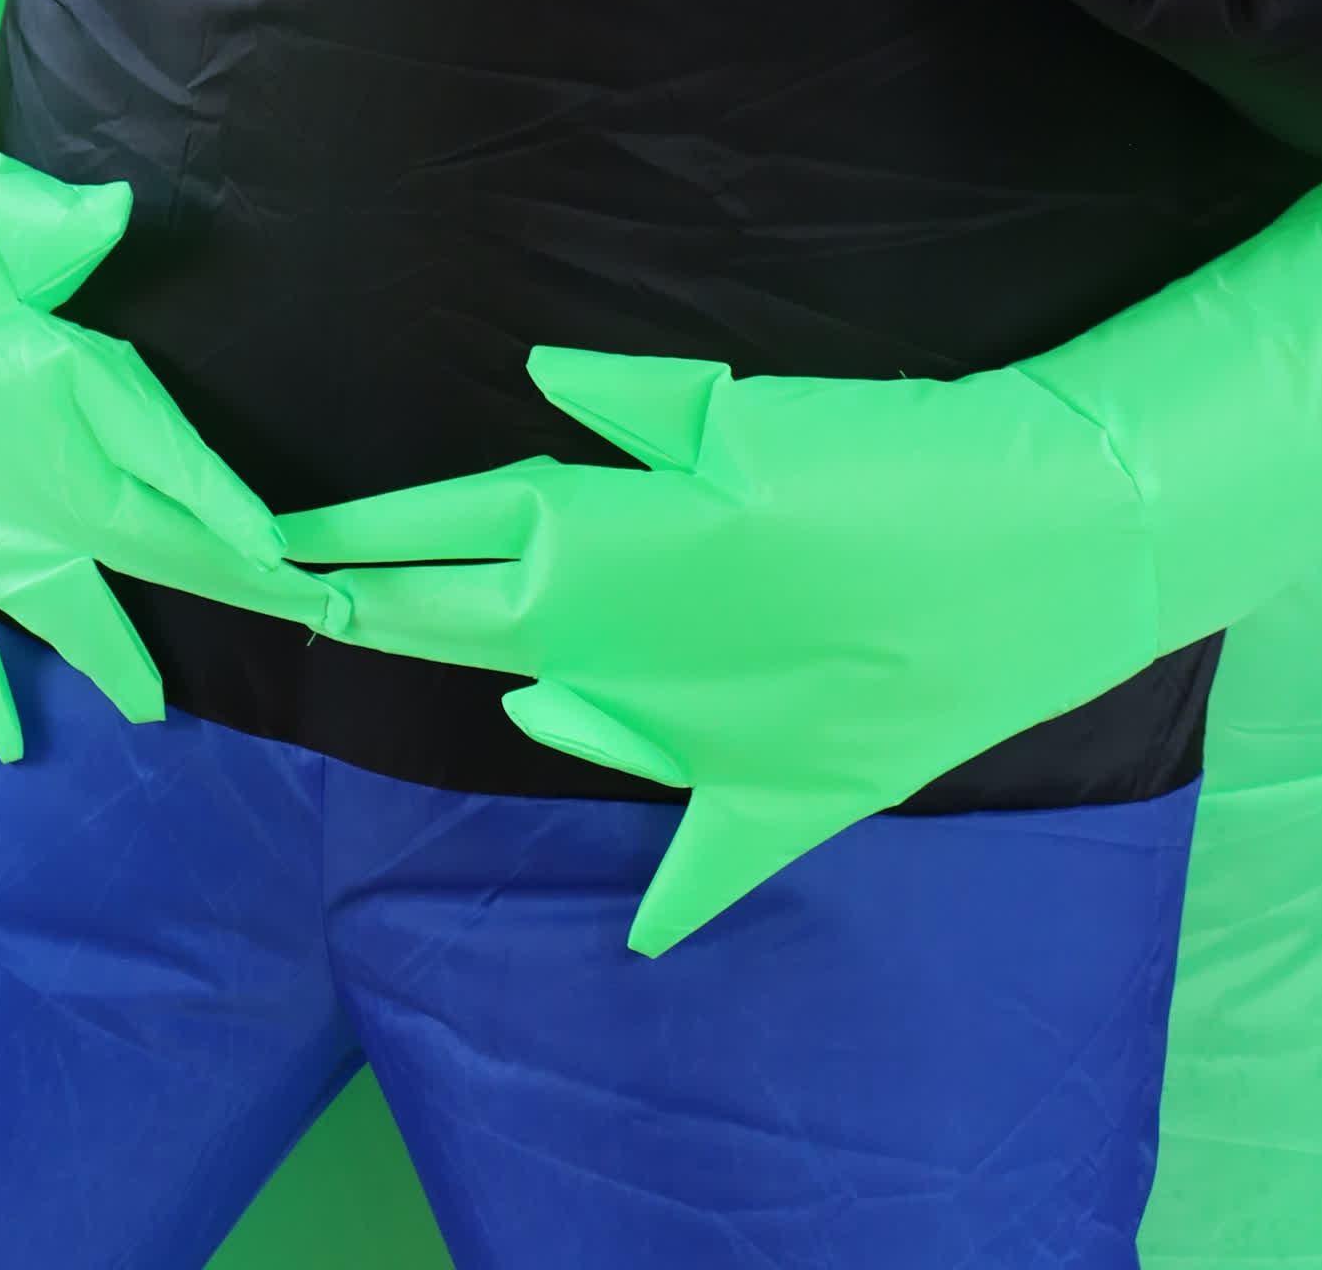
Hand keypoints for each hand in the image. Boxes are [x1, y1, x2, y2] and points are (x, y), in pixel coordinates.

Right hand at [0, 139, 342, 755]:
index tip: (291, 561)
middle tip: (292, 627)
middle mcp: (14, 474)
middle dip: (224, 582)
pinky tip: (9, 741)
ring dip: (111, 650)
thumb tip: (118, 212)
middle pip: (142, 539)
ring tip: (151, 707)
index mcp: (48, 386)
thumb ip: (59, 228)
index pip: (167, 462)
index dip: (229, 512)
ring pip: (58, 601)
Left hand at [282, 342, 1154, 949]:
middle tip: (313, 597)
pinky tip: (644, 933)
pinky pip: (707, 861)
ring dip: (539, 698)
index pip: (450, 536)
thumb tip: (539, 387)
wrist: (1040, 545)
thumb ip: (635, 409)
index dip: (363, 538)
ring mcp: (702, 741)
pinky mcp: (784, 796)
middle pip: (474, 626)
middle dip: (390, 607)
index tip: (281, 542)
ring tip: (494, 678)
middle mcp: (630, 654)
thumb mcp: (749, 410)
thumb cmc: (891, 455)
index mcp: (610, 545)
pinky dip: (674, 897)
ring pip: (580, 726)